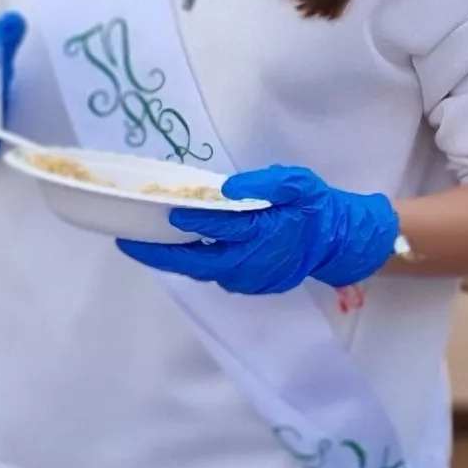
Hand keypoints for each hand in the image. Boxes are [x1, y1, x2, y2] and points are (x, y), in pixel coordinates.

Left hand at [119, 166, 402, 294]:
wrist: (340, 241)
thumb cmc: (315, 207)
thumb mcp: (296, 183)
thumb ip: (264, 184)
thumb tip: (228, 188)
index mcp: (262, 233)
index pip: (217, 229)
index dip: (190, 223)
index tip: (166, 214)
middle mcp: (251, 261)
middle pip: (197, 261)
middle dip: (161, 254)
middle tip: (127, 244)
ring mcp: (251, 278)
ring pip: (203, 270)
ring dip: (174, 260)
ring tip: (145, 245)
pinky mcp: (252, 285)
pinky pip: (216, 275)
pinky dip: (196, 263)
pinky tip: (178, 250)